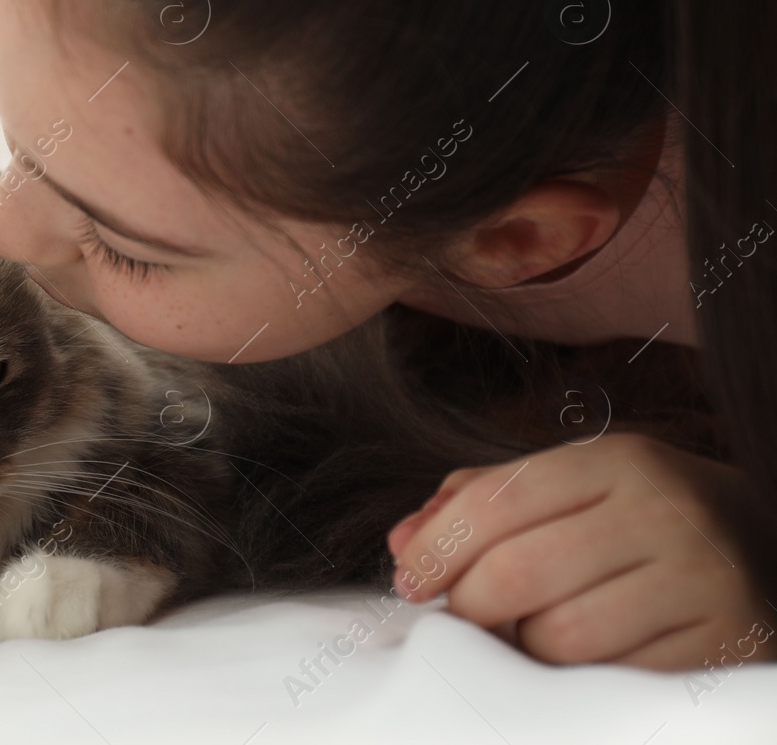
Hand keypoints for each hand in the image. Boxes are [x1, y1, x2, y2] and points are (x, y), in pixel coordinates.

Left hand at [387, 432, 771, 669]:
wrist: (767, 547)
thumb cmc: (640, 519)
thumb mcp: (569, 488)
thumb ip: (479, 503)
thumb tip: (401, 543)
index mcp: (617, 462)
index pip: (494, 504)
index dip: (435, 549)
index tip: (410, 579)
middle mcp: (664, 513)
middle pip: (517, 574)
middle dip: (469, 605)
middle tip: (463, 615)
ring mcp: (701, 581)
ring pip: (560, 636)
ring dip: (524, 647)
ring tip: (531, 632)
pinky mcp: (722, 646)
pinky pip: (610, 678)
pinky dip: (576, 677)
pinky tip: (581, 657)